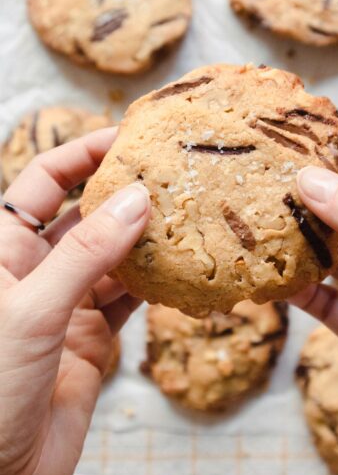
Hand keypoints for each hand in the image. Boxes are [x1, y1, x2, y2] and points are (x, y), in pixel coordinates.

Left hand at [0, 128, 150, 474]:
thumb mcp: (33, 310)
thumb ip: (86, 253)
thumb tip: (135, 199)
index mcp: (3, 251)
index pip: (41, 181)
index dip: (80, 154)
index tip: (125, 137)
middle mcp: (35, 270)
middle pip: (83, 213)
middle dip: (121, 192)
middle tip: (168, 173)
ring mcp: (66, 303)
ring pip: (111, 254)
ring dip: (144, 237)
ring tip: (183, 214)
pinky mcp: (92, 337)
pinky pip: (127, 296)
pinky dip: (153, 281)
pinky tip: (178, 267)